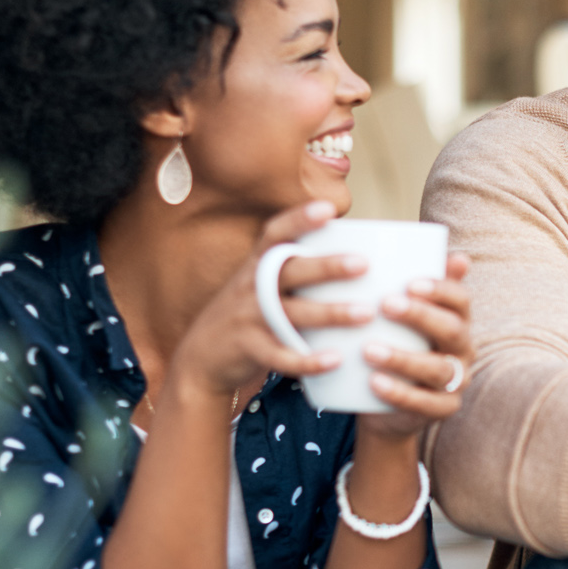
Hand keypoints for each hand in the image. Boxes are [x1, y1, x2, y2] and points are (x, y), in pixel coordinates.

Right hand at [168, 200, 368, 399]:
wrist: (201, 358)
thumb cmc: (249, 314)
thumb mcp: (260, 285)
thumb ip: (294, 270)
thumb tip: (353, 252)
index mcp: (257, 265)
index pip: (275, 234)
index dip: (299, 219)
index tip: (328, 209)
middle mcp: (251, 287)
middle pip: (289, 271)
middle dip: (326, 266)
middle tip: (363, 263)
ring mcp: (248, 318)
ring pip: (291, 313)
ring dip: (330, 313)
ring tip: (366, 313)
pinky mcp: (249, 350)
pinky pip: (280, 356)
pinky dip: (307, 360)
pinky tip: (335, 359)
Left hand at [356, 253, 474, 440]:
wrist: (385, 407)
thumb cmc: (392, 348)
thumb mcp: (397, 319)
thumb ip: (404, 288)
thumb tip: (410, 249)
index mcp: (457, 320)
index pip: (460, 300)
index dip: (440, 289)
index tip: (410, 281)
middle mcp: (463, 349)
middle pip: (452, 330)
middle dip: (421, 316)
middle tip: (385, 304)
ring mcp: (456, 382)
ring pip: (439, 368)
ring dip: (404, 357)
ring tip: (368, 348)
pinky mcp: (442, 410)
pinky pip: (426, 403)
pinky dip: (400, 393)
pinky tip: (374, 382)